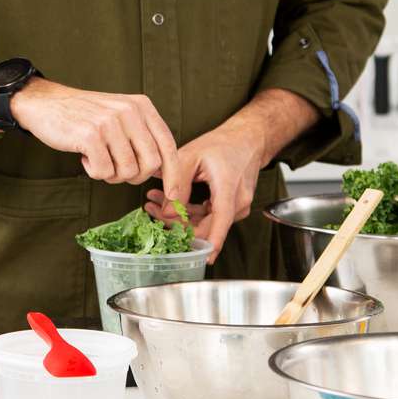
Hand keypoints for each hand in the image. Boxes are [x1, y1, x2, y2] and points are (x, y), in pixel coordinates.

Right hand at [12, 79, 185, 190]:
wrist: (46, 103)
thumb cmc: (85, 116)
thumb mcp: (121, 115)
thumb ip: (142, 136)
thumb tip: (165, 171)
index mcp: (142, 106)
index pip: (167, 145)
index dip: (173, 174)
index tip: (173, 195)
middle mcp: (130, 111)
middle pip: (150, 164)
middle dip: (134, 176)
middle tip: (115, 169)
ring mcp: (110, 122)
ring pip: (127, 171)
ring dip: (111, 174)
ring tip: (97, 158)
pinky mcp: (91, 135)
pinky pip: (103, 172)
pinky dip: (94, 172)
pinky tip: (84, 156)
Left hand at [147, 117, 266, 260]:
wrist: (247, 139)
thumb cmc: (222, 144)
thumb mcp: (193, 155)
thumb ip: (178, 183)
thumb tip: (167, 212)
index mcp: (229, 189)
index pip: (220, 223)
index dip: (209, 244)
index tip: (200, 259)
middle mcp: (237, 203)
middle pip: (206, 226)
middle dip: (176, 222)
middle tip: (150, 208)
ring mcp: (237, 207)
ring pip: (206, 222)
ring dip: (181, 216)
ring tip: (154, 199)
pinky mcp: (233, 208)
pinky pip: (211, 217)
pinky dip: (191, 212)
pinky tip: (173, 201)